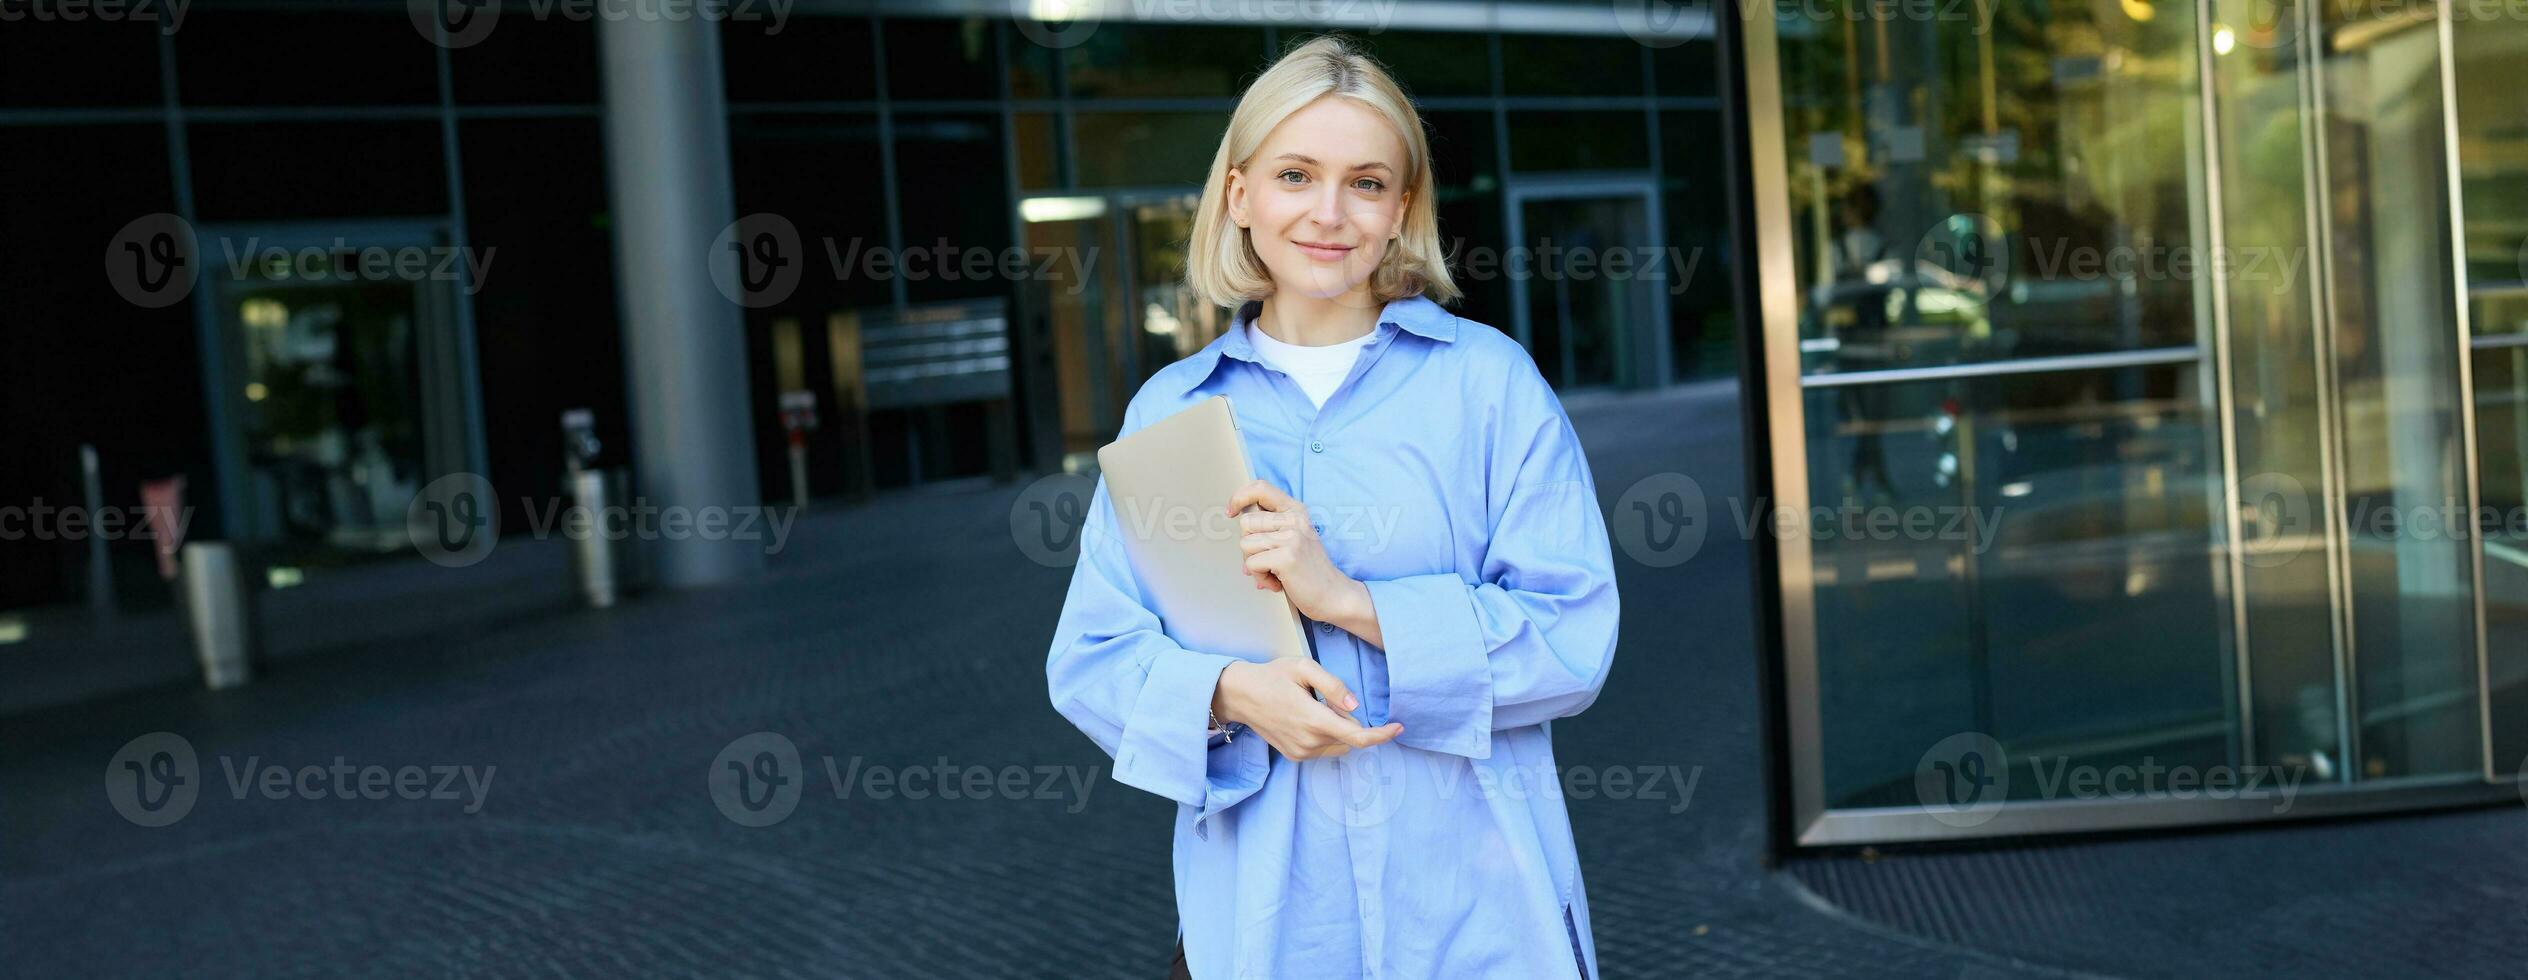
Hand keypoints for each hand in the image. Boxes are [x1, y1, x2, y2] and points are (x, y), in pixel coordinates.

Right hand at [1211, 659, 1402, 760]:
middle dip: (1350, 721)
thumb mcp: (1304, 667)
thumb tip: (1356, 707)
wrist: (1240, 695)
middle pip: (1350, 738)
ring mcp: (1301, 752)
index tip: (1398, 727)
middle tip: (1326, 698)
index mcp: (1314, 719)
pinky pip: (1324, 749)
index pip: (1357, 736)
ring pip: (1339, 745)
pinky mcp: (1295, 756)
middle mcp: (1309, 742)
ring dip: (1338, 729)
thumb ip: (1333, 686)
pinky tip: (1306, 717)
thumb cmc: (1273, 676)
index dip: (1381, 734)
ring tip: (1313, 706)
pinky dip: (1326, 735)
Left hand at [1228, 480, 1377, 641]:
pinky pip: (1252, 564)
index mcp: (1295, 510)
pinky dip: (1260, 577)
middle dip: (1248, 546)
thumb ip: (1270, 526)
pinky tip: (1277, 581)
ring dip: (1253, 564)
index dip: (1239, 497)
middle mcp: (1294, 520)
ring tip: (1274, 571)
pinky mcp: (1287, 557)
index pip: (1260, 488)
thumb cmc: (1308, 569)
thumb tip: (1238, 519)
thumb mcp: (1294, 537)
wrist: (1333, 594)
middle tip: (1266, 560)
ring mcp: (1292, 537)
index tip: (1232, 512)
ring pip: (1245, 545)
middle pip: (1245, 523)